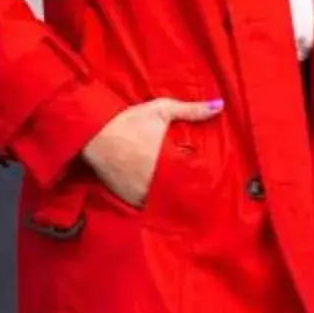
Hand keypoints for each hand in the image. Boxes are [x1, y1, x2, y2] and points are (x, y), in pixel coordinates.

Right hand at [82, 95, 223, 207]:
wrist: (93, 134)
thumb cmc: (128, 122)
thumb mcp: (161, 111)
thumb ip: (191, 110)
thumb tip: (220, 106)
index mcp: (168, 163)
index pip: (195, 178)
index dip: (204, 178)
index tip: (213, 180)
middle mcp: (155, 183)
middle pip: (181, 194)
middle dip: (190, 191)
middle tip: (201, 192)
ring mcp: (141, 193)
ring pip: (165, 203)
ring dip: (173, 200)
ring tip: (182, 196)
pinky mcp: (128, 199)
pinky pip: (147, 206)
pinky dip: (154, 204)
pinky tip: (161, 198)